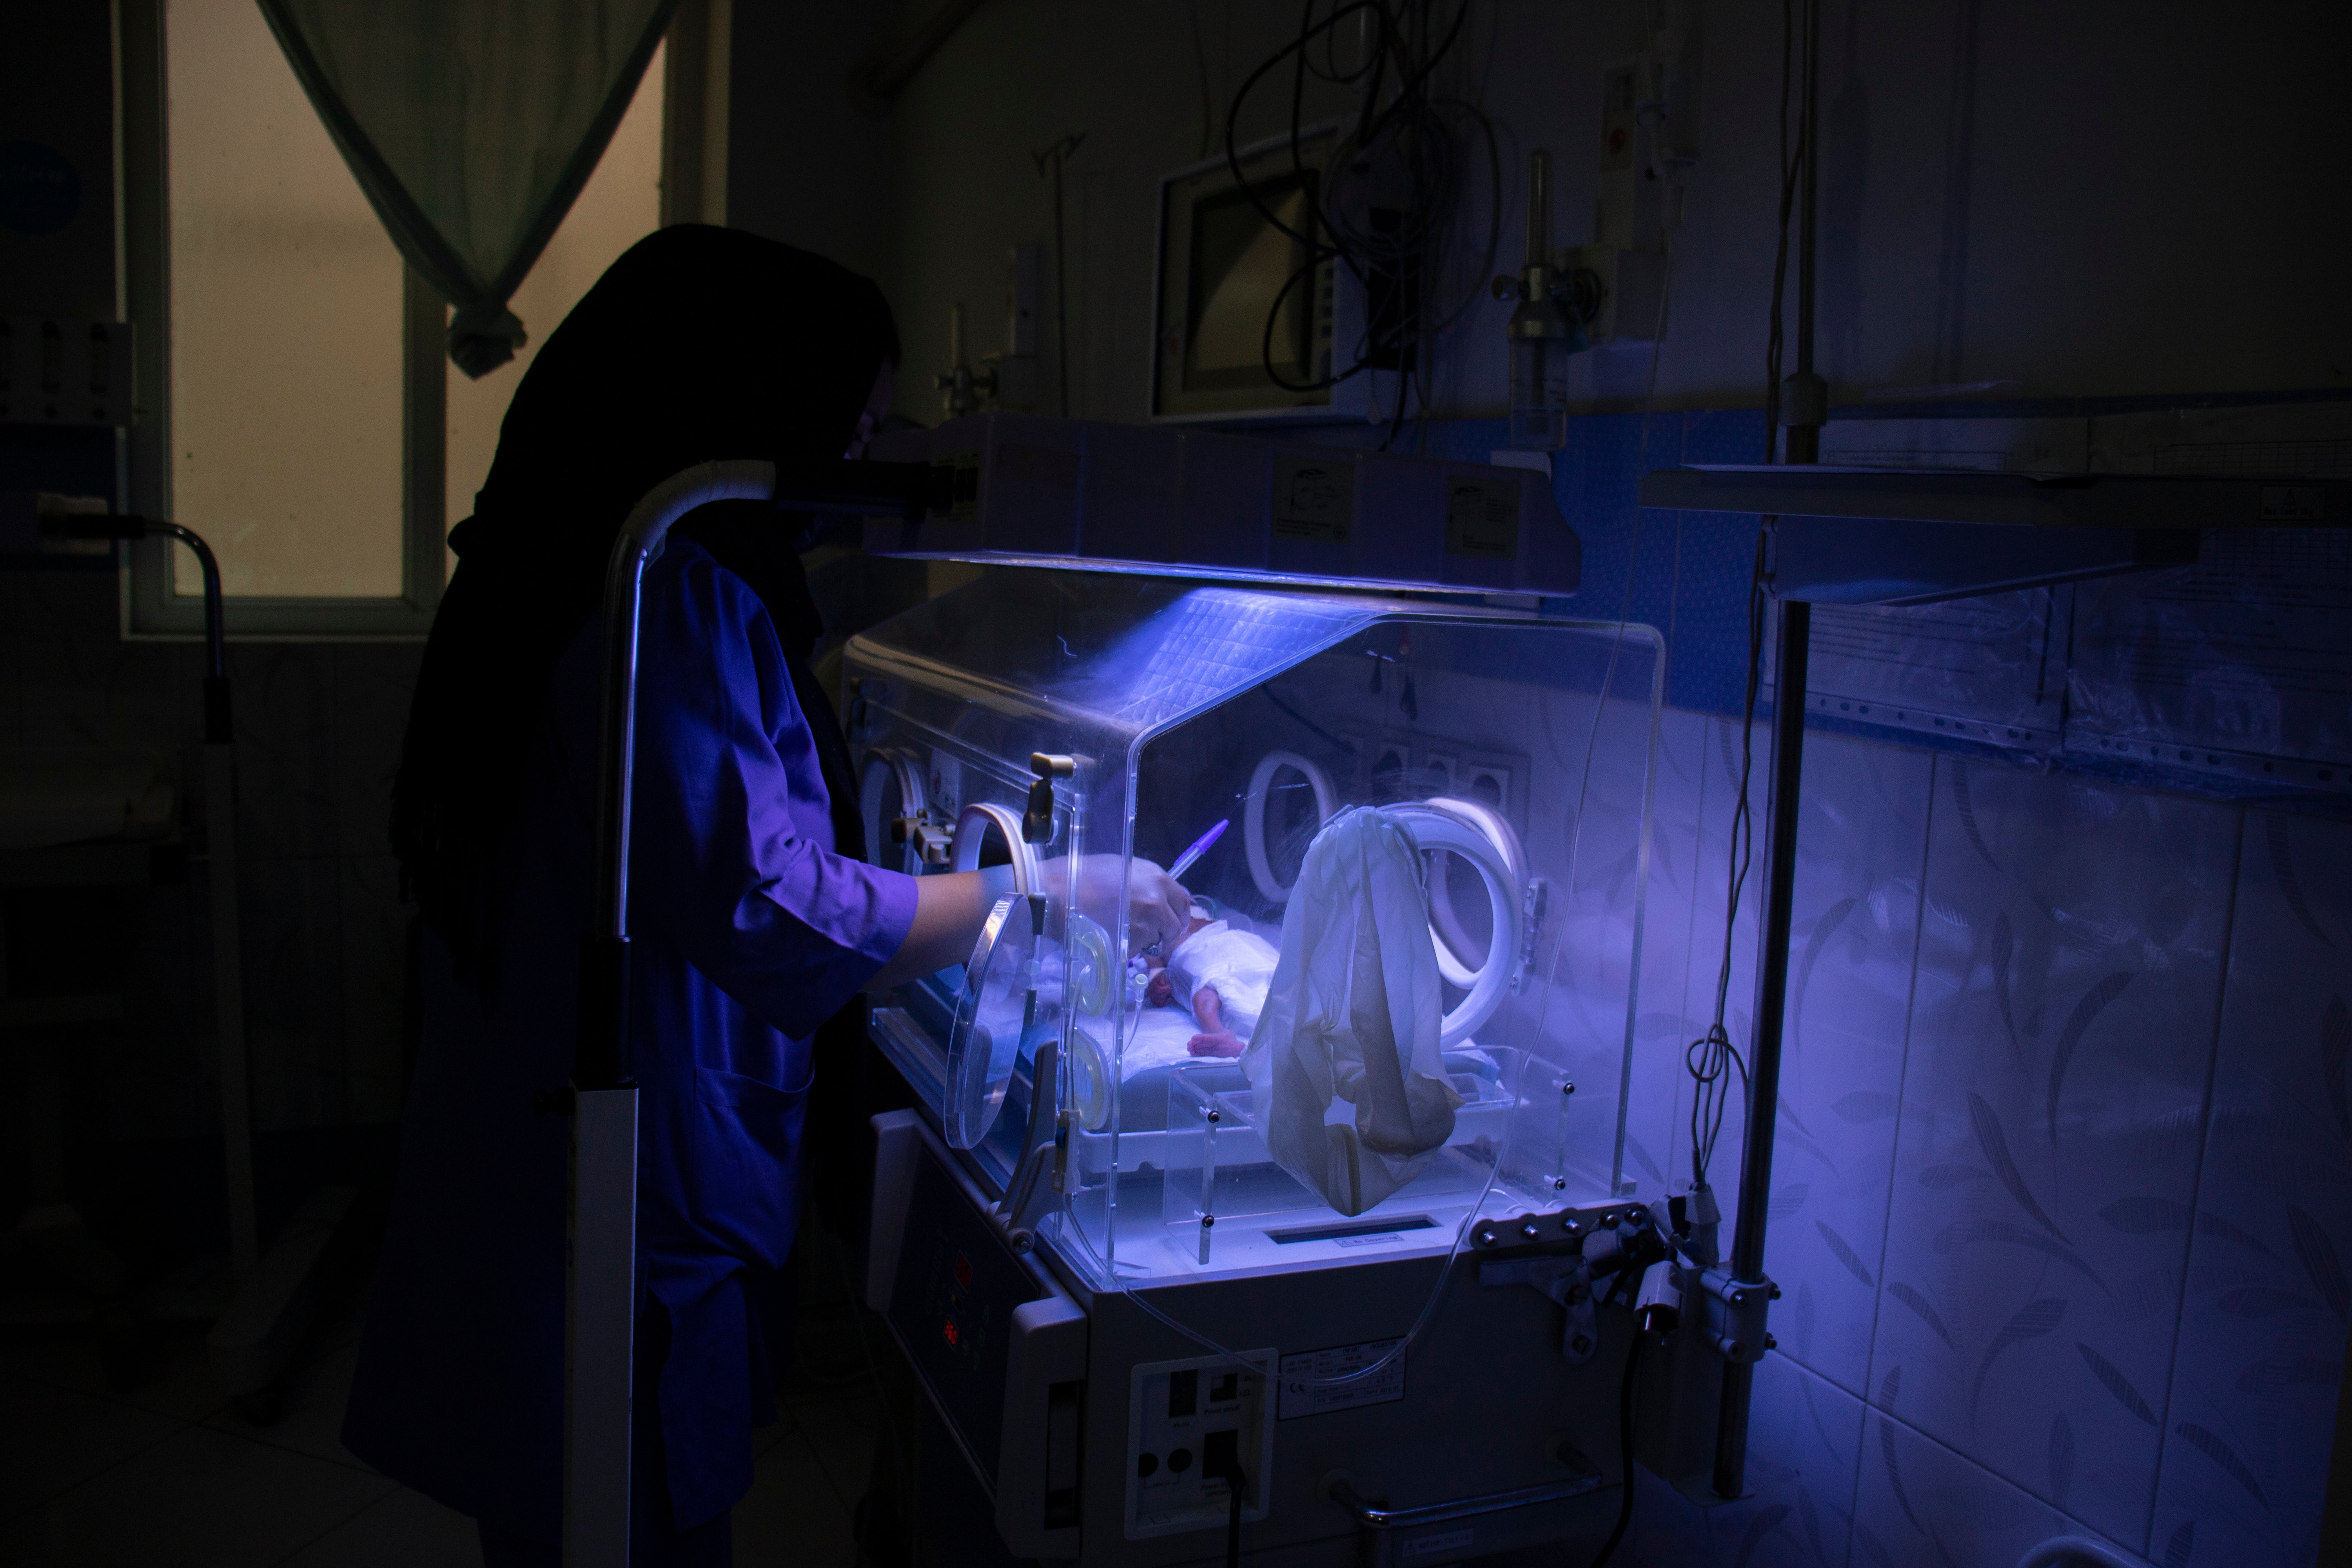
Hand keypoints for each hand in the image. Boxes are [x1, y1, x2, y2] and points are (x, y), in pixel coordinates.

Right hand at [1043, 854, 1191, 954]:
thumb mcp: (1120, 867)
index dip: (1179, 914)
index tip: (1172, 921)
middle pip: (1175, 925)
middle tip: (1151, 933)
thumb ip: (1145, 883)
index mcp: (1156, 878)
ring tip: (1120, 929)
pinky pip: (1136, 949)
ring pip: (1156, 940)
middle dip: (1165, 931)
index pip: (1183, 901)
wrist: (1054, 894)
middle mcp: (1156, 901)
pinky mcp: (1131, 944)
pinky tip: (1109, 934)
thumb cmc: (1080, 875)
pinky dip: (1127, 947)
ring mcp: (1145, 924)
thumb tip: (1158, 897)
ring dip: (1144, 939)